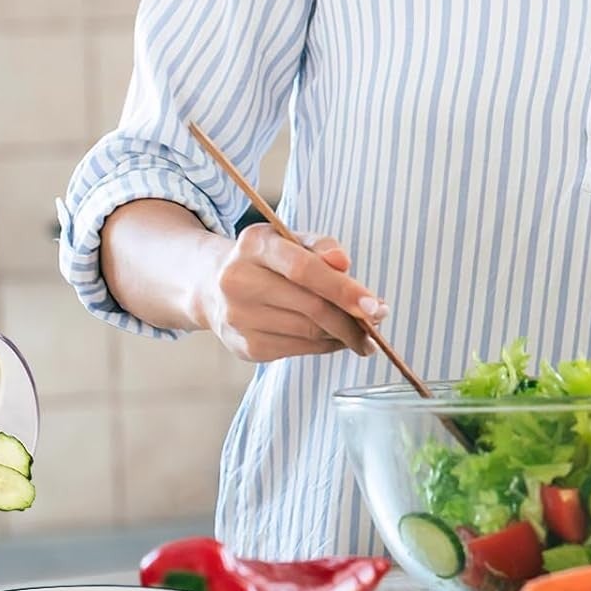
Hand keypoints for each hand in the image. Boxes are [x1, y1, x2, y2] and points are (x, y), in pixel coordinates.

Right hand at [203, 223, 388, 362]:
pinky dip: (325, 346)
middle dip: (353, 318)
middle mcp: (239, 281)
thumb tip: (344, 263)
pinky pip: (299, 349)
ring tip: (361, 333)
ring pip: (308, 332)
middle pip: (311, 306)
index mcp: (254, 245)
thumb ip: (321, 246)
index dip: (344, 289)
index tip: (375, 306)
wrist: (212, 286)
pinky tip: (334, 339)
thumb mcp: (288, 240)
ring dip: (343, 335)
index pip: (304, 269)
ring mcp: (238, 318)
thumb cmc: (265, 260)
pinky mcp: (245, 347)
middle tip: (378, 321)